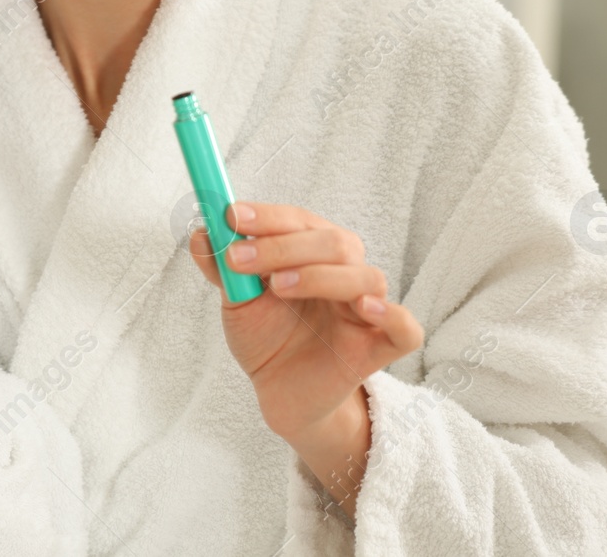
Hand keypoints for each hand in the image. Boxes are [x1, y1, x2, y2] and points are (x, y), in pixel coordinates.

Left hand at [188, 203, 422, 513]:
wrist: (279, 392)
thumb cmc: (266, 336)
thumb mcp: (237, 300)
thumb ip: (222, 266)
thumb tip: (200, 231)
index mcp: (313, 251)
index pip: (299, 220)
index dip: (267, 216)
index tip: (232, 216)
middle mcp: (345, 271)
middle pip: (334, 242)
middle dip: (282, 246)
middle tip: (238, 258)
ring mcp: (366, 308)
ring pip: (366, 277)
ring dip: (319, 275)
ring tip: (276, 286)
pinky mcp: (380, 347)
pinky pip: (405, 327)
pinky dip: (390, 313)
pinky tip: (363, 307)